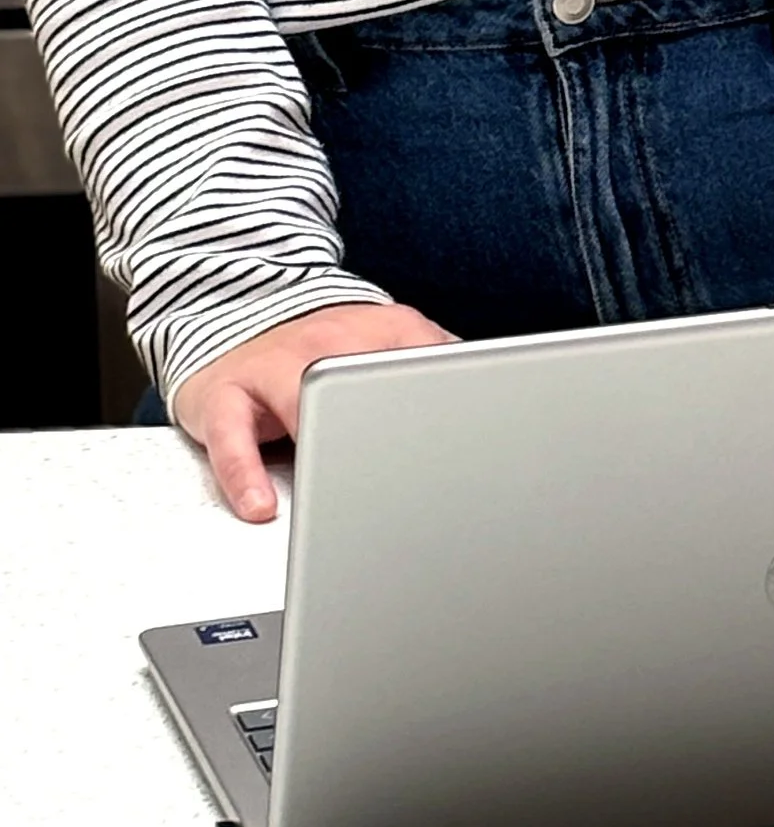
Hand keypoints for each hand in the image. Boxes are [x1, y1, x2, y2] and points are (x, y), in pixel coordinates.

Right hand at [170, 301, 458, 521]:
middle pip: (363, 380)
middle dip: (388, 428)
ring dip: (320, 449)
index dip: (454, 404)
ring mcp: (272, 366)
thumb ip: (434, 363)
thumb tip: (497, 397)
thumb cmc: (321, 350)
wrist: (234, 319)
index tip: (475, 449)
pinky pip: (232, 437)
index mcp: (381, 332)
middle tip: (415, 481)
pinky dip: (246, 476)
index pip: (428, 361)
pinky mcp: (222, 395)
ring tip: (335, 495)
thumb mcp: (384, 344)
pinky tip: (263, 507)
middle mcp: (327, 342)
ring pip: (298, 401)